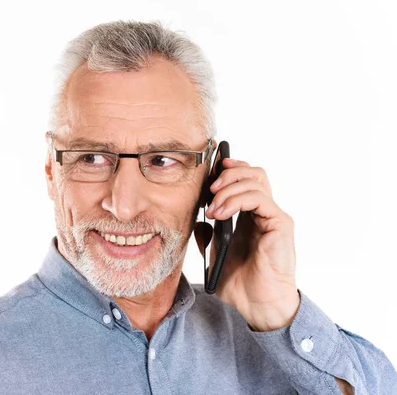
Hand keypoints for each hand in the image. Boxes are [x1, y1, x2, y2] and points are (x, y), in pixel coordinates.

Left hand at [194, 158, 299, 331]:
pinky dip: (236, 200)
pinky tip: (220, 214)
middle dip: (227, 173)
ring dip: (227, 189)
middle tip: (208, 188)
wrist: (258, 306)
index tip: (206, 174)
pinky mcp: (280, 224)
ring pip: (255, 180)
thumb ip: (209, 237)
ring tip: (211, 209)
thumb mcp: (216, 256)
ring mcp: (273, 217)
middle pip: (252, 172)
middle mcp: (264, 212)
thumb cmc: (242, 284)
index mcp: (250, 217)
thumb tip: (198, 222)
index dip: (227, 171)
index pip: (244, 179)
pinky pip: (259, 199)